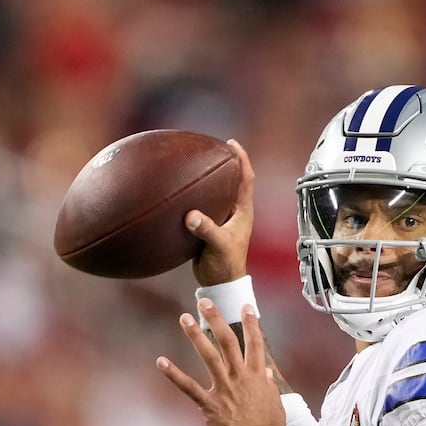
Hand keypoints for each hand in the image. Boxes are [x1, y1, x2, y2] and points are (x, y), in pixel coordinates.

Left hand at [157, 301, 285, 425]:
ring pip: (209, 357)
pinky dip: (174, 374)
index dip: (252, 324)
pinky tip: (160, 361)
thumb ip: (268, 385)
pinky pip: (188, 387)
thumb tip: (266, 371)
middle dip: (217, 319)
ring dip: (196, 336)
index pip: (255, 344)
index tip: (247, 307)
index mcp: (258, 377)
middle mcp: (240, 378)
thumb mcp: (275, 404)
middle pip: (228, 342)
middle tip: (204, 301)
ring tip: (185, 318)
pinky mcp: (209, 405)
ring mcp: (224, 390)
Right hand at [188, 139, 254, 285]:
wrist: (219, 282)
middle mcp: (234, 211)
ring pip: (216, 192)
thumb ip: (207, 230)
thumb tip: (191, 216)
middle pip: (231, 180)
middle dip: (224, 162)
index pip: (246, 179)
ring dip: (209, 178)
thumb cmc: (225, 265)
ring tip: (194, 163)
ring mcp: (222, 218)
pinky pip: (202, 204)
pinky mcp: (209, 225)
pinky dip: (193, 195)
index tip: (232, 144)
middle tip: (211, 146)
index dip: (241, 159)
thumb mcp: (218, 246)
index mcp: (242, 211)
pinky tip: (179, 191)